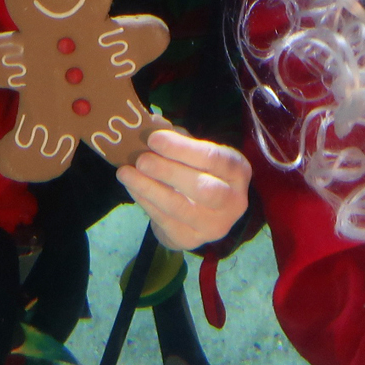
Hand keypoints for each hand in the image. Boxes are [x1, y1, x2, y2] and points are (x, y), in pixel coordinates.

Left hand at [117, 129, 250, 250]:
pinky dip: (145, 202)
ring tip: (126, 173)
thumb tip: (151, 124)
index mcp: (238, 171)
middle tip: (141, 160)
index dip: (182, 149)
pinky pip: (164, 221)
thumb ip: (176, 138)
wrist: (201, 212)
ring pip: (180, 208)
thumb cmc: (198, 172)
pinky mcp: (191, 240)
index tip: (154, 138)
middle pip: (204, 189)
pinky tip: (132, 188)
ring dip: (149, 189)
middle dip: (169, 172)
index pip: (214, 159)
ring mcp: (214, 226)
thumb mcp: (194, 150)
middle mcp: (234, 202)